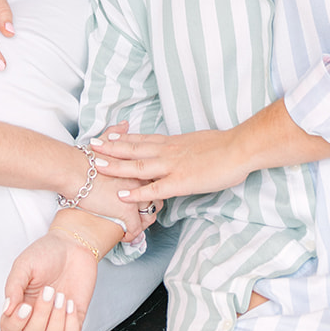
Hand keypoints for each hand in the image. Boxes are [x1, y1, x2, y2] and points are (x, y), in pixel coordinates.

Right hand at [1, 227, 99, 330]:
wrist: (74, 244)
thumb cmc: (47, 252)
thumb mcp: (24, 264)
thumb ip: (13, 286)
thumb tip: (7, 309)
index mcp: (20, 303)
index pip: (9, 329)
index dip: (15, 323)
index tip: (26, 306)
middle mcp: (36, 315)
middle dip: (42, 314)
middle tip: (49, 290)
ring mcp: (56, 319)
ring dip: (56, 321)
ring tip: (61, 296)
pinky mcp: (74, 319)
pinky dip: (71, 323)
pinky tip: (71, 303)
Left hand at [88, 125, 251, 204]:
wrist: (239, 148)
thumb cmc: (224, 147)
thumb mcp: (197, 143)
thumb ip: (183, 149)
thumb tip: (177, 153)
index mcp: (172, 142)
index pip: (142, 139)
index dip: (122, 138)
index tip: (105, 136)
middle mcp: (167, 151)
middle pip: (133, 148)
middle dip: (110, 148)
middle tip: (90, 146)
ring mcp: (172, 166)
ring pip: (138, 165)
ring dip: (116, 166)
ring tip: (96, 165)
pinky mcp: (181, 181)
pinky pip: (155, 187)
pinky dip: (137, 191)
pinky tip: (123, 194)